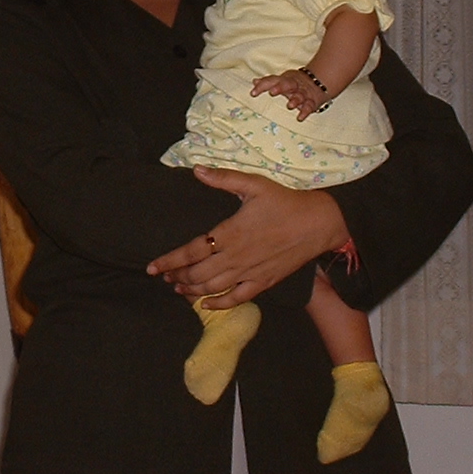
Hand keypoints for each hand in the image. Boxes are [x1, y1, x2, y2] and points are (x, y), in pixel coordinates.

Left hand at [145, 168, 350, 305]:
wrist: (320, 223)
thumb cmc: (286, 202)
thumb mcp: (254, 184)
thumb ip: (224, 178)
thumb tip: (197, 169)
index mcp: (230, 233)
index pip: (191, 252)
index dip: (169, 261)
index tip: (152, 267)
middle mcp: (236, 257)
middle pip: (197, 274)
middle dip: (177, 277)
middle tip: (164, 277)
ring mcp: (250, 272)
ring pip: (213, 289)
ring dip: (192, 291)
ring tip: (178, 289)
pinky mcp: (264, 282)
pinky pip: (237, 298)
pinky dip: (219, 304)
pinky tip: (206, 304)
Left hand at [251, 68, 327, 120]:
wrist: (319, 82)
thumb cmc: (294, 83)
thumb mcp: (282, 81)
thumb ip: (269, 82)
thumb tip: (254, 81)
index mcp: (285, 79)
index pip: (272, 80)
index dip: (262, 85)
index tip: (253, 93)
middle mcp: (294, 85)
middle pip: (287, 84)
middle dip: (280, 87)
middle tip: (272, 92)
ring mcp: (303, 93)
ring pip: (299, 95)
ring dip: (295, 100)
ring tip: (289, 106)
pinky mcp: (312, 101)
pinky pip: (309, 106)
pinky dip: (305, 112)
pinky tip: (300, 118)